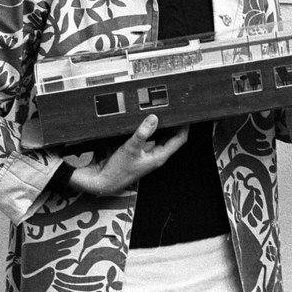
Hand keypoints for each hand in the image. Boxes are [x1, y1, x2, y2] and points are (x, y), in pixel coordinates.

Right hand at [67, 115, 187, 195]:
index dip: (185, 126)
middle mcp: (157, 155)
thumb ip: (142, 133)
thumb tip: (154, 118)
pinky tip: (149, 122)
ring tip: (166, 112)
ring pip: (163, 137)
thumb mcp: (130, 149)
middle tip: (177, 109)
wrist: (104, 181)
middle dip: (177, 124)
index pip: (180, 139)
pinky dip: (153, 130)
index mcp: (159, 156)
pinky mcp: (141, 152)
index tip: (187, 113)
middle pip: (173, 137)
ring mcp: (149, 154)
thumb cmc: (118, 170)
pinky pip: (152, 138)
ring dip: (166, 126)